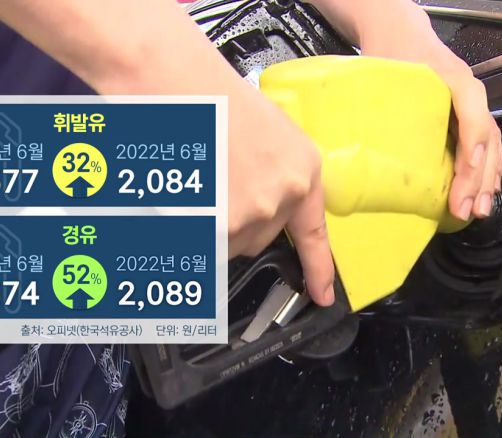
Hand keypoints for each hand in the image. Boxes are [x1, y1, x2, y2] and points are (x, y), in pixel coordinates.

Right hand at [0, 0, 335, 305]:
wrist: (178, 81)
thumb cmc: (213, 98)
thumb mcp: (268, 135)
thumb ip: (276, 176)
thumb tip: (266, 208)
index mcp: (304, 171)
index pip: (316, 233)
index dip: (320, 270)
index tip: (323, 295)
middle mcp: (285, 198)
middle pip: (260, 238)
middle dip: (238, 222)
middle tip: (216, 184)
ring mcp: (253, 215)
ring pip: (229, 242)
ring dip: (213, 225)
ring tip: (199, 181)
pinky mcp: (220, 226)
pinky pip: (206, 244)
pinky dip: (193, 229)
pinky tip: (186, 196)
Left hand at [309, 0, 501, 219]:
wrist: (399, 33)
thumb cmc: (391, 52)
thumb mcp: (385, 71)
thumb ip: (382, 102)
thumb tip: (368, 151)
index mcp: (454, 79)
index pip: (473, 114)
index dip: (472, 145)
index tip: (466, 172)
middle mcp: (469, 94)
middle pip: (485, 138)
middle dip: (478, 177)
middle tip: (466, 209)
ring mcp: (471, 107)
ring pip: (489, 146)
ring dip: (485, 181)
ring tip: (477, 211)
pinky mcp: (466, 118)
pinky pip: (483, 147)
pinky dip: (484, 172)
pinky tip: (480, 194)